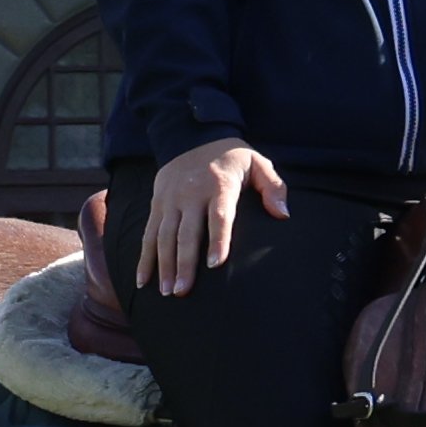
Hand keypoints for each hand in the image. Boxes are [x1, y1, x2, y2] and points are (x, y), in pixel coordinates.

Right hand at [120, 137, 286, 292]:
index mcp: (218, 185)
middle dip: (184, 263)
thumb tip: (283, 214)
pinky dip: (144, 258)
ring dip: (164, 265)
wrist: (190, 135)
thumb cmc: (230, 157)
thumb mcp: (257, 162)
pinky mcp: (157, 205)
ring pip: (164, 237)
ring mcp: (170, 200)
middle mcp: (190, 194)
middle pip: (186, 233)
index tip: (214, 265)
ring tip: (167, 291)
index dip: (217, 240)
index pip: (218, 216)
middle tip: (183, 291)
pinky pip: (148, 234)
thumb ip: (273, 187)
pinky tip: (143, 281)